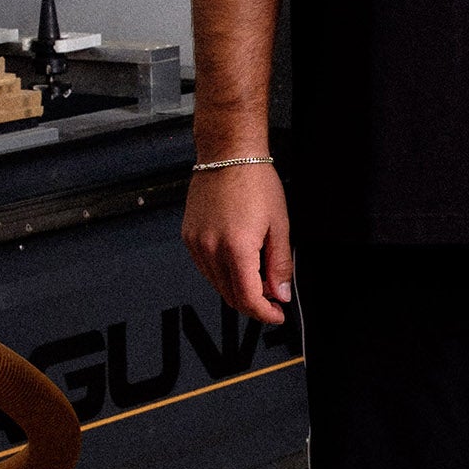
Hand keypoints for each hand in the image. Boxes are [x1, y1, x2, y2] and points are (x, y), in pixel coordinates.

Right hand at [183, 162, 292, 324]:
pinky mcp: (189, 237)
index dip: (264, 313)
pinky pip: (205, 267)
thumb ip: (280, 265)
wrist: (228, 154)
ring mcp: (196, 243)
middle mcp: (211, 248)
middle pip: (230, 296)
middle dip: (253, 302)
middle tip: (272, 294)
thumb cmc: (255, 181)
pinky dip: (222, 272)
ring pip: (216, 284)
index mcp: (236, 247)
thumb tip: (280, 293)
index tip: (276, 314)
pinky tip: (238, 258)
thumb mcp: (280, 225)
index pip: (248, 298)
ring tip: (257, 272)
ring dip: (237, 287)